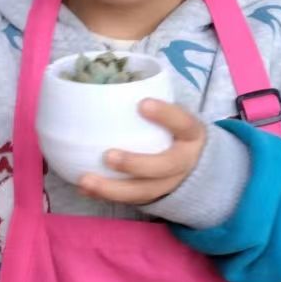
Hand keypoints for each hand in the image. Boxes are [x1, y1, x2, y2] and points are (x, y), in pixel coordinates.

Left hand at [77, 101, 207, 204]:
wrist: (196, 166)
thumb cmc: (174, 132)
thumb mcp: (175, 117)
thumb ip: (154, 104)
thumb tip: (111, 81)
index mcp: (191, 135)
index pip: (183, 123)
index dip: (166, 115)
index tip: (143, 103)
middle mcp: (183, 162)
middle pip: (163, 167)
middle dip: (135, 163)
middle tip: (108, 155)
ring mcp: (169, 184)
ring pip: (143, 191)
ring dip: (112, 188)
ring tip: (85, 180)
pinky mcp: (152, 197)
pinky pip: (128, 200)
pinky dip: (104, 195)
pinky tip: (84, 189)